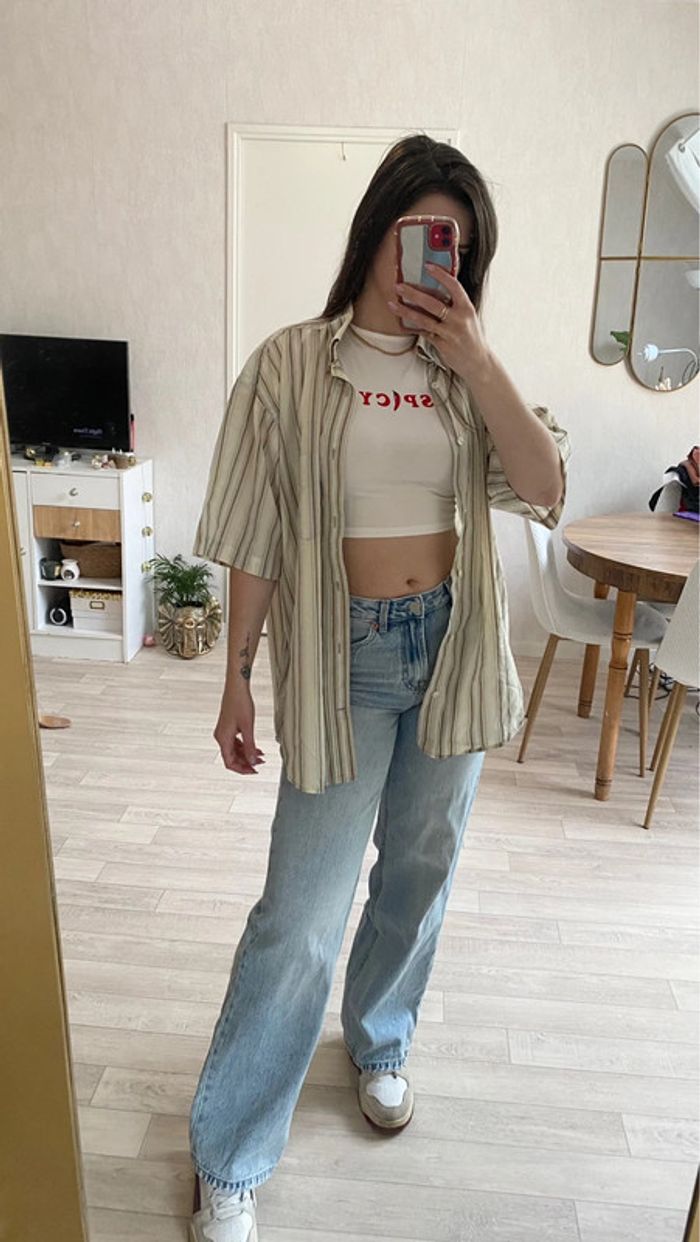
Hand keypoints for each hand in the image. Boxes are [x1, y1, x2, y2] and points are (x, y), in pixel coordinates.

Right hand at [214, 687, 264, 774]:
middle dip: (246, 762)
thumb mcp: (248, 727)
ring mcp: (224, 731)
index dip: (242, 769)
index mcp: (223, 738)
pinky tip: (255, 747)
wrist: (236, 687)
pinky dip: (245, 746)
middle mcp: (221, 736)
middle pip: (232, 757)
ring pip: (235, 750)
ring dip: (247, 754)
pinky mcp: (228, 726)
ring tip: (261, 756)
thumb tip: (253, 761)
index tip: (253, 771)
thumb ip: (250, 746)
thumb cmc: (240, 703)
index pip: (229, 762)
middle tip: (260, 764)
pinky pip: (235, 742)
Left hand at [387, 263, 491, 381]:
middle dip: (413, 293)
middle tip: (399, 286)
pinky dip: (412, 326)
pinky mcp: (442, 345)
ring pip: (424, 319)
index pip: (453, 286)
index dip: (440, 275)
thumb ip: (454, 304)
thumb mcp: (468, 316)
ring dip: (406, 310)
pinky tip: (401, 321)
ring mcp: (450, 333)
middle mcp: (459, 319)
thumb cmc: (471, 337)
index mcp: (467, 308)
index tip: (428, 266)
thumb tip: (433, 290)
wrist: (478, 362)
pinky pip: (424, 333)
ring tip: (393, 303)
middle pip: (432, 302)